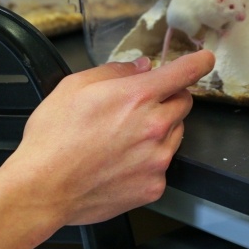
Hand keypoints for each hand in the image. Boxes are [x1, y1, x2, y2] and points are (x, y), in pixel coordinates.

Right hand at [0, 49, 214, 248]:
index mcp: (137, 97)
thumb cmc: (53, 137)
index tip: (205, 60)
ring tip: (123, 139)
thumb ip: (114, 72)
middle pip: (184, 103)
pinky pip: (162, 165)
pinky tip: (120, 162)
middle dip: (168, 98)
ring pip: (176, 134)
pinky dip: (149, 160)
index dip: (199, 62)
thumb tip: (140, 67)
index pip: (184, 72)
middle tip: (139, 106)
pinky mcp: (154, 186)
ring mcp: (157, 160)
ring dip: (160, 130)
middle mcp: (155, 127)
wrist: (43, 188)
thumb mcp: (74, 87)